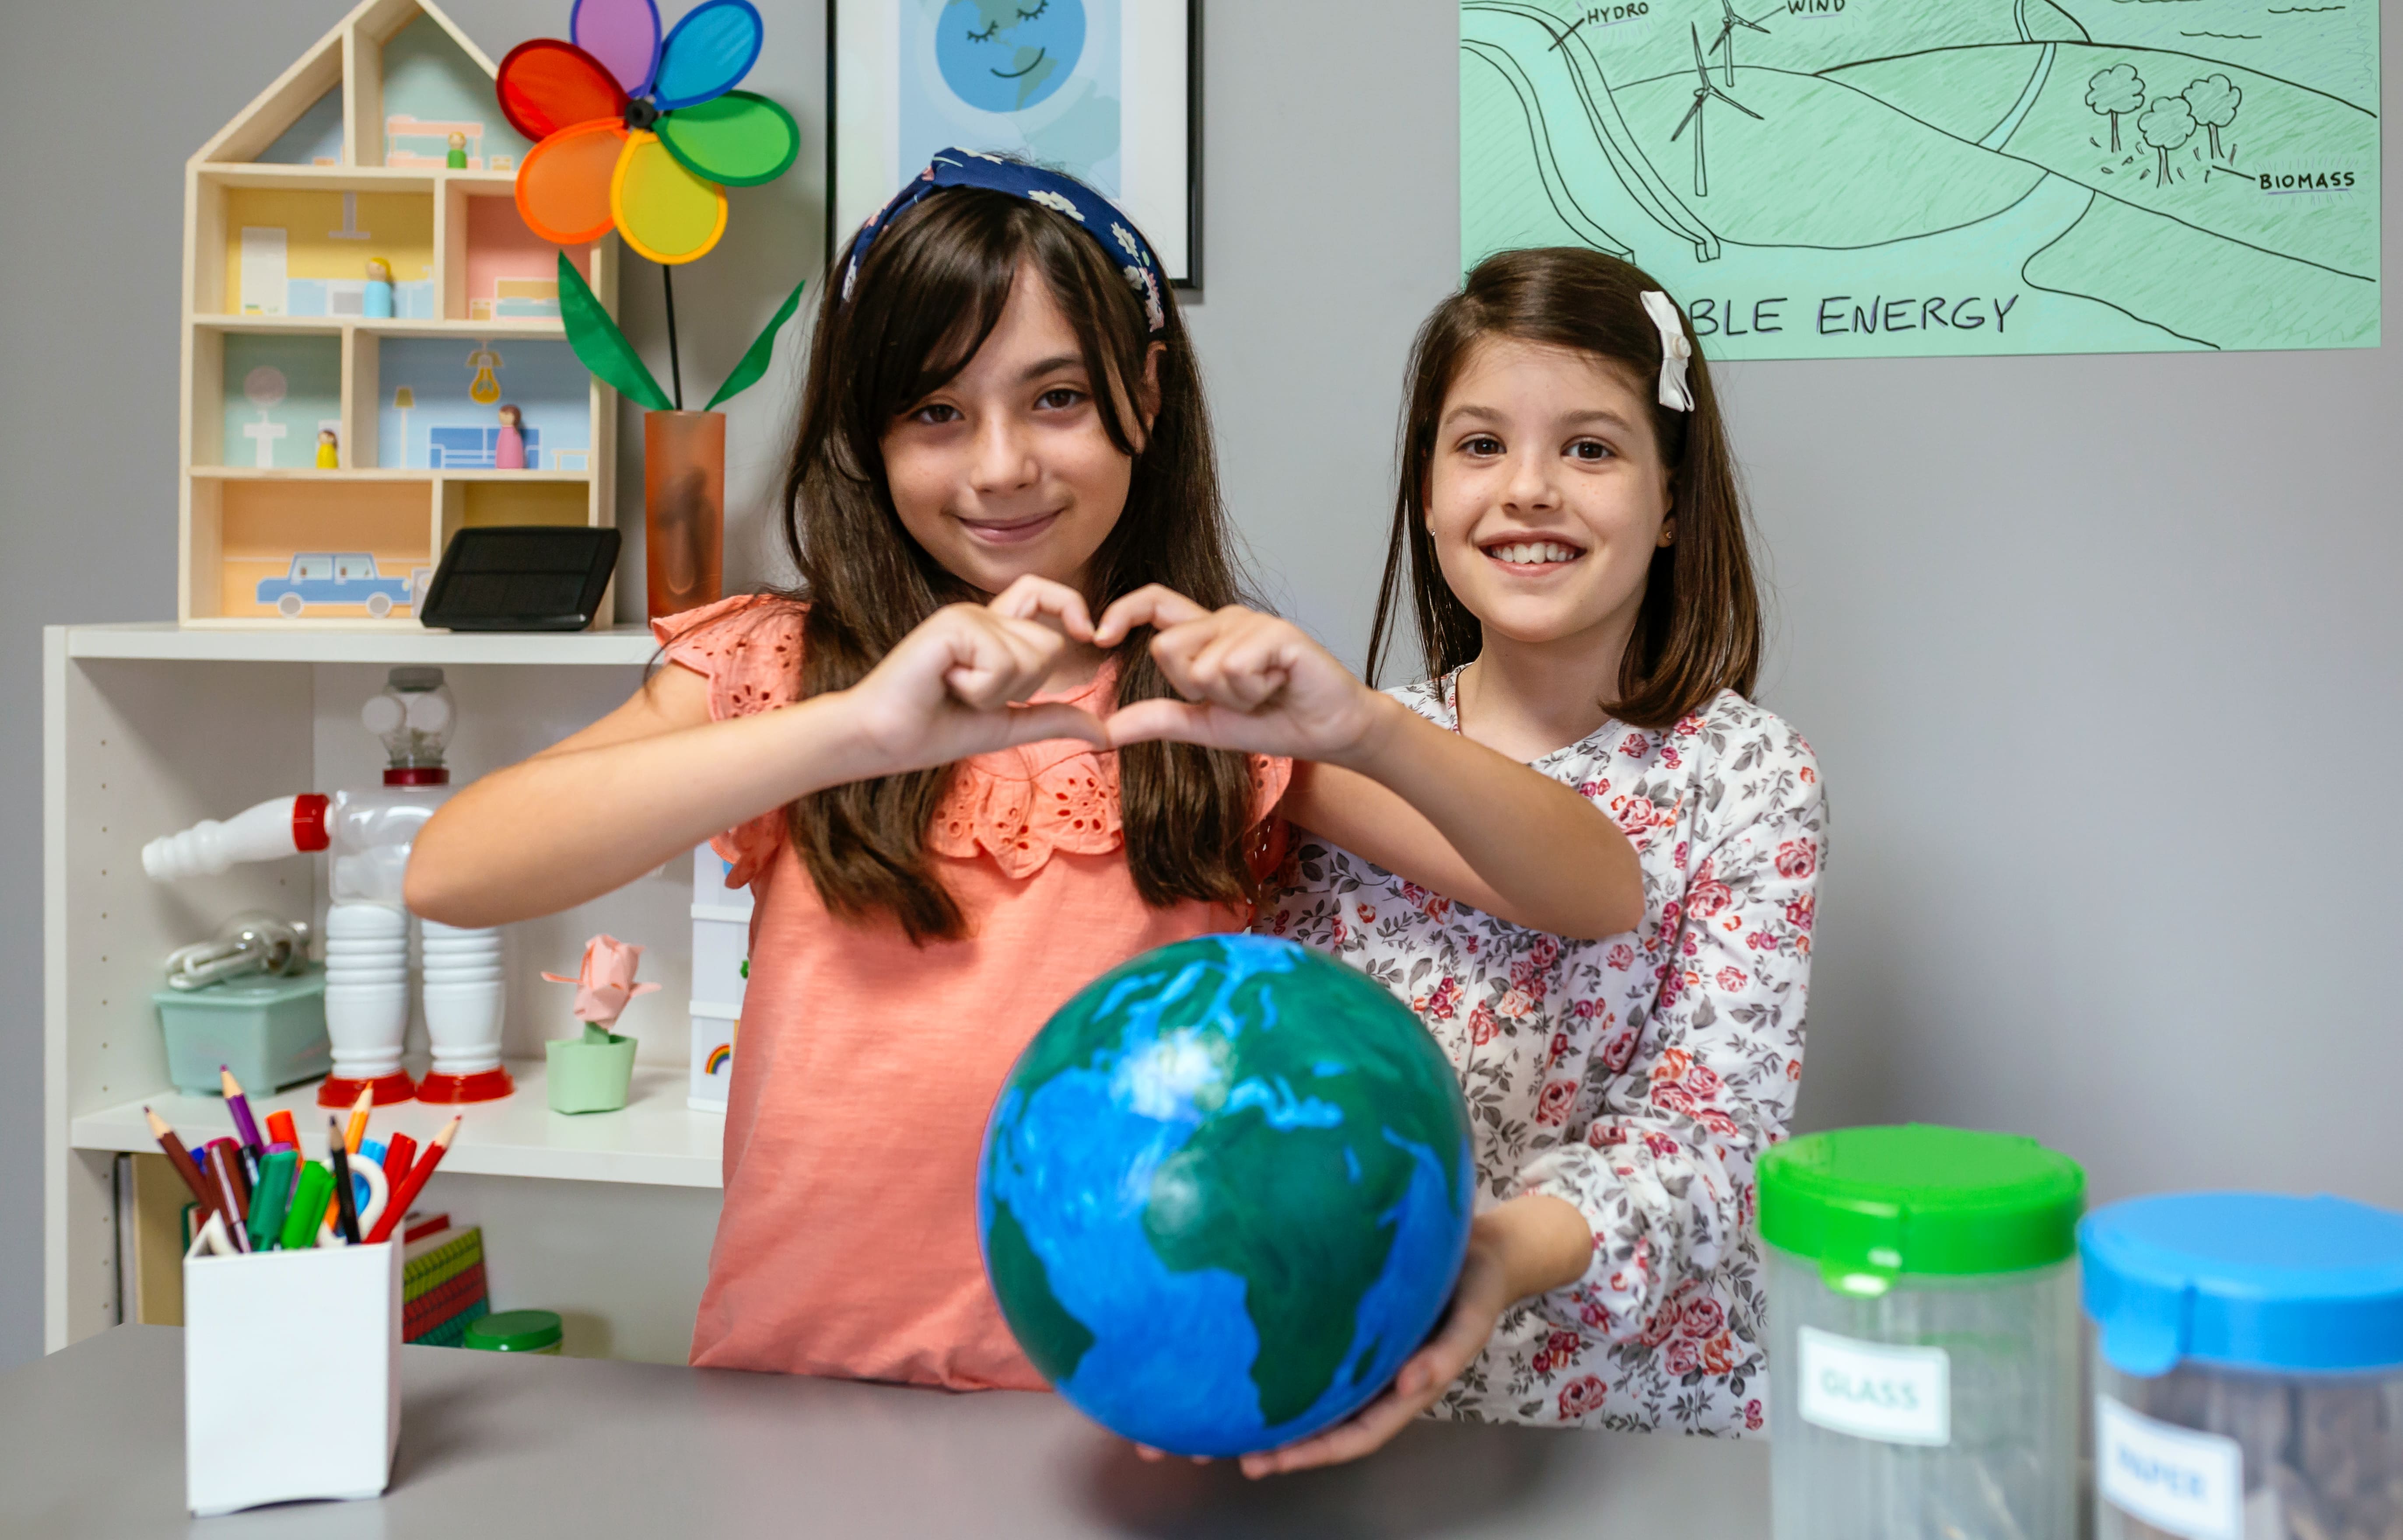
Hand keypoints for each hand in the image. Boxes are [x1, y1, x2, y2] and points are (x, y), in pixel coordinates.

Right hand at [835, 578, 1105, 775]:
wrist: (881, 740)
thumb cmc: (933, 730)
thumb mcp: (1007, 724)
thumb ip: (1053, 719)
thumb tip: (1104, 732)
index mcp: (991, 631)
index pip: (1043, 594)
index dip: (1072, 606)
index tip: (1091, 635)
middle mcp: (979, 614)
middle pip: (1048, 645)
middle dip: (1022, 686)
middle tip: (971, 693)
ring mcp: (965, 616)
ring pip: (1030, 656)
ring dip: (995, 692)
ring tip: (953, 690)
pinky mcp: (952, 625)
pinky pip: (1002, 663)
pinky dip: (979, 690)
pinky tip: (944, 685)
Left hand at [1094, 586, 1390, 765]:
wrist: (1331, 732)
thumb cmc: (1275, 720)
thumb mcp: (1206, 724)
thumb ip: (1158, 720)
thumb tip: (1103, 731)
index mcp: (1206, 633)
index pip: (1154, 602)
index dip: (1122, 610)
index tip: (1100, 636)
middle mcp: (1225, 619)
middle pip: (1168, 647)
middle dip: (1195, 689)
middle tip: (1239, 696)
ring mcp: (1252, 622)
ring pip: (1203, 667)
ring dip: (1233, 697)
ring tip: (1265, 691)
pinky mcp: (1277, 633)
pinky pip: (1234, 667)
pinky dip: (1254, 691)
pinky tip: (1280, 685)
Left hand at [1233, 1230, 1515, 1477]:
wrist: (1482, 1250)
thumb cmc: (1478, 1288)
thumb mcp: (1472, 1320)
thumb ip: (1448, 1354)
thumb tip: (1412, 1382)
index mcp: (1407, 1388)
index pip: (1358, 1435)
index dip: (1317, 1452)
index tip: (1276, 1461)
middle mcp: (1379, 1380)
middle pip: (1328, 1424)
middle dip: (1284, 1445)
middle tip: (1235, 1454)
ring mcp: (1365, 1358)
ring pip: (1317, 1397)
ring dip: (1277, 1414)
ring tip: (1227, 1422)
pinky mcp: (1353, 1328)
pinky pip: (1317, 1360)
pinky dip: (1286, 1371)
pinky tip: (1253, 1368)